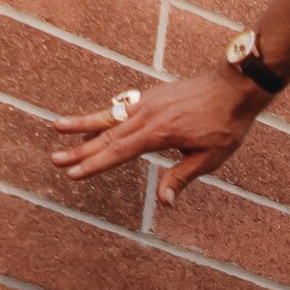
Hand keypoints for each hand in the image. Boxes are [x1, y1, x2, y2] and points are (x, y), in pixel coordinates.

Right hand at [51, 66, 264, 200]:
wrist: (235, 86)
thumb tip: (164, 203)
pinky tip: (91, 122)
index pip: (119, 152)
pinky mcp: (151, 96)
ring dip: (81, 124)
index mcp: (159, 133)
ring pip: (108, 116)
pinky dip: (103, 115)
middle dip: (78, 150)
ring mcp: (147, 103)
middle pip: (106, 135)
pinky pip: (121, 107)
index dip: (95, 164)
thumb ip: (182, 177)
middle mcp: (147, 115)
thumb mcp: (209, 158)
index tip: (74, 174)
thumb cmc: (226, 124)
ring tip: (56, 127)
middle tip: (54, 159)